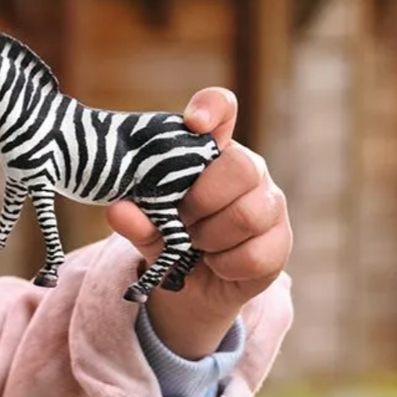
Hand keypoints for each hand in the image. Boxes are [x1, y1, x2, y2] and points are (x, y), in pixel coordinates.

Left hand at [105, 87, 292, 359]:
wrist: (189, 290)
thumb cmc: (169, 239)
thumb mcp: (146, 228)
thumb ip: (135, 218)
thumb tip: (117, 210)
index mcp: (211, 152)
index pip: (222, 109)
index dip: (212, 107)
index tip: (193, 122)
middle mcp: (247, 170)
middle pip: (239, 168)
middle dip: (201, 200)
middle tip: (180, 220)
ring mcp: (269, 205)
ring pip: (248, 214)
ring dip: (210, 237)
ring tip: (193, 245)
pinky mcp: (278, 243)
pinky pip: (254, 254)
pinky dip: (224, 265)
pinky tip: (214, 263)